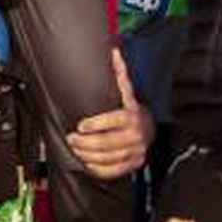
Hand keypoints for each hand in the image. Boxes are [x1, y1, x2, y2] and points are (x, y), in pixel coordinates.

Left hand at [67, 51, 152, 181]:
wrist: (150, 128)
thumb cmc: (131, 109)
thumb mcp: (126, 91)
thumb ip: (119, 73)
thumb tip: (113, 51)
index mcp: (132, 115)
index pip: (114, 120)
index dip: (95, 125)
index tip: (80, 126)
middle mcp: (136, 134)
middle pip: (108, 143)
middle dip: (85, 142)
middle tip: (71, 139)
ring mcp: (136, 151)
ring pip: (108, 158)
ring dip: (87, 155)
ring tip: (75, 149)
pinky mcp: (133, 164)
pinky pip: (113, 171)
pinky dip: (97, 168)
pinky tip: (87, 162)